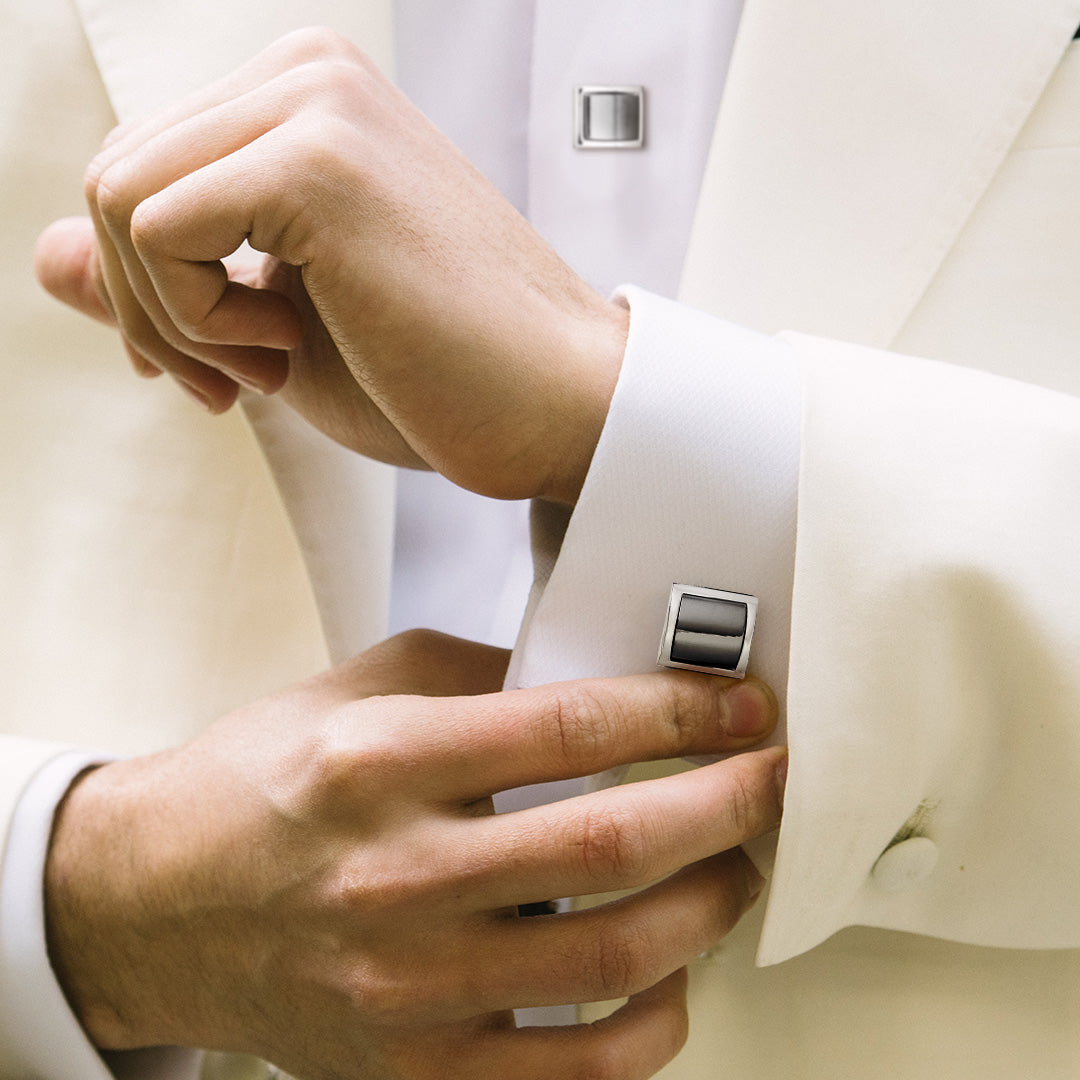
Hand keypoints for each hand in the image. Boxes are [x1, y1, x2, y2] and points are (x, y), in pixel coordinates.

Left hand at [34, 28, 628, 503]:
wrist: (555, 410)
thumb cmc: (440, 378)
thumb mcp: (272, 329)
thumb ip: (159, 280)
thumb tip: (44, 255)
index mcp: (308, 101)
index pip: (143, 170)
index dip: (148, 288)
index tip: (215, 367)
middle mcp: (309, 73)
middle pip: (111, 176)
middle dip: (149, 309)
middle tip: (237, 380)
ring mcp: (316, 104)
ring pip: (116, 199)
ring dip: (174, 319)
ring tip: (275, 363)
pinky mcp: (318, 160)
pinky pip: (157, 230)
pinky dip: (197, 319)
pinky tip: (287, 347)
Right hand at [45, 630, 784, 1079]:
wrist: (157, 903)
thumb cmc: (261, 783)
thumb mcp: (356, 690)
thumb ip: (477, 675)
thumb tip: (595, 677)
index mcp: (380, 764)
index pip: (571, 727)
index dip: (679, 709)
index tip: (739, 705)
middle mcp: (397, 878)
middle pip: (615, 839)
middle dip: (728, 800)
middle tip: (770, 775)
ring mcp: (411, 987)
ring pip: (616, 954)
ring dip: (710, 902)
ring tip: (735, 862)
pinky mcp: (420, 1068)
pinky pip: (579, 1069)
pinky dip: (654, 1021)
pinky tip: (669, 971)